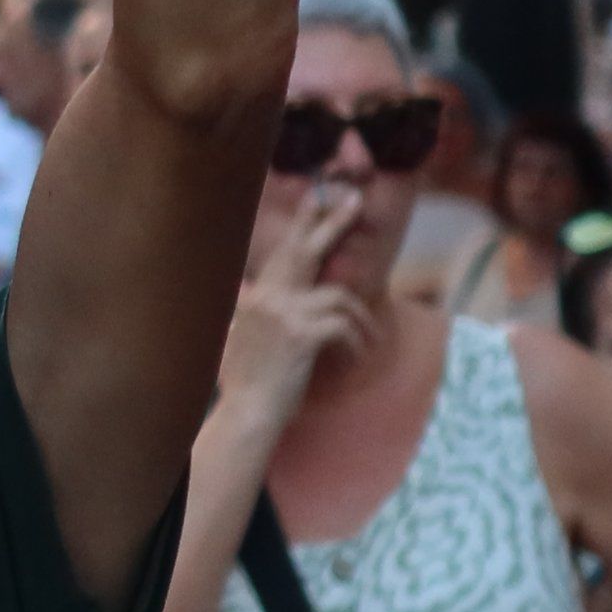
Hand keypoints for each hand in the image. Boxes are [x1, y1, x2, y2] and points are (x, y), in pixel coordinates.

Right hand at [219, 186, 372, 432]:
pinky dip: (357, 342)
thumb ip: (253, 315)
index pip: (283, 253)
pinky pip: (344, 326)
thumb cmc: (249, 384)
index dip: (303, 224)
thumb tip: (255, 300)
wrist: (248, 413)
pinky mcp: (302, 335)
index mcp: (254, 298)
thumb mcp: (243, 340)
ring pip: (339, 296)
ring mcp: (283, 314)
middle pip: (304, 250)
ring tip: (369, 338)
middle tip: (355, 199)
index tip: (319, 197)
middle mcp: (266, 298)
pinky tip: (356, 358)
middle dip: (332, 222)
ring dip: (361, 318)